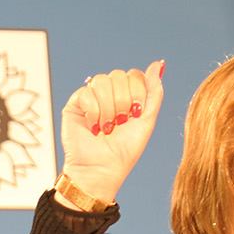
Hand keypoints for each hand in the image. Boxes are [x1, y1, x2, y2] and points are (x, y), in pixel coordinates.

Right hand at [57, 59, 165, 207]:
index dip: (138, 93)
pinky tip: (93, 127)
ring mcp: (92, 97)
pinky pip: (87, 92)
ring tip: (106, 127)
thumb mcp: (147, 121)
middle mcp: (109, 94)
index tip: (136, 114)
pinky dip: (93, 112)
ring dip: (108, 108)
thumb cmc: (123, 152)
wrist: (102, 170)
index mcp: (127, 96)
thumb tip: (158, 64)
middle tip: (119, 123)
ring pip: (102, 81)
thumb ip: (154, 92)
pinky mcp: (75, 104)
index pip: (135, 75)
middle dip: (123, 101)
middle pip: (119, 75)